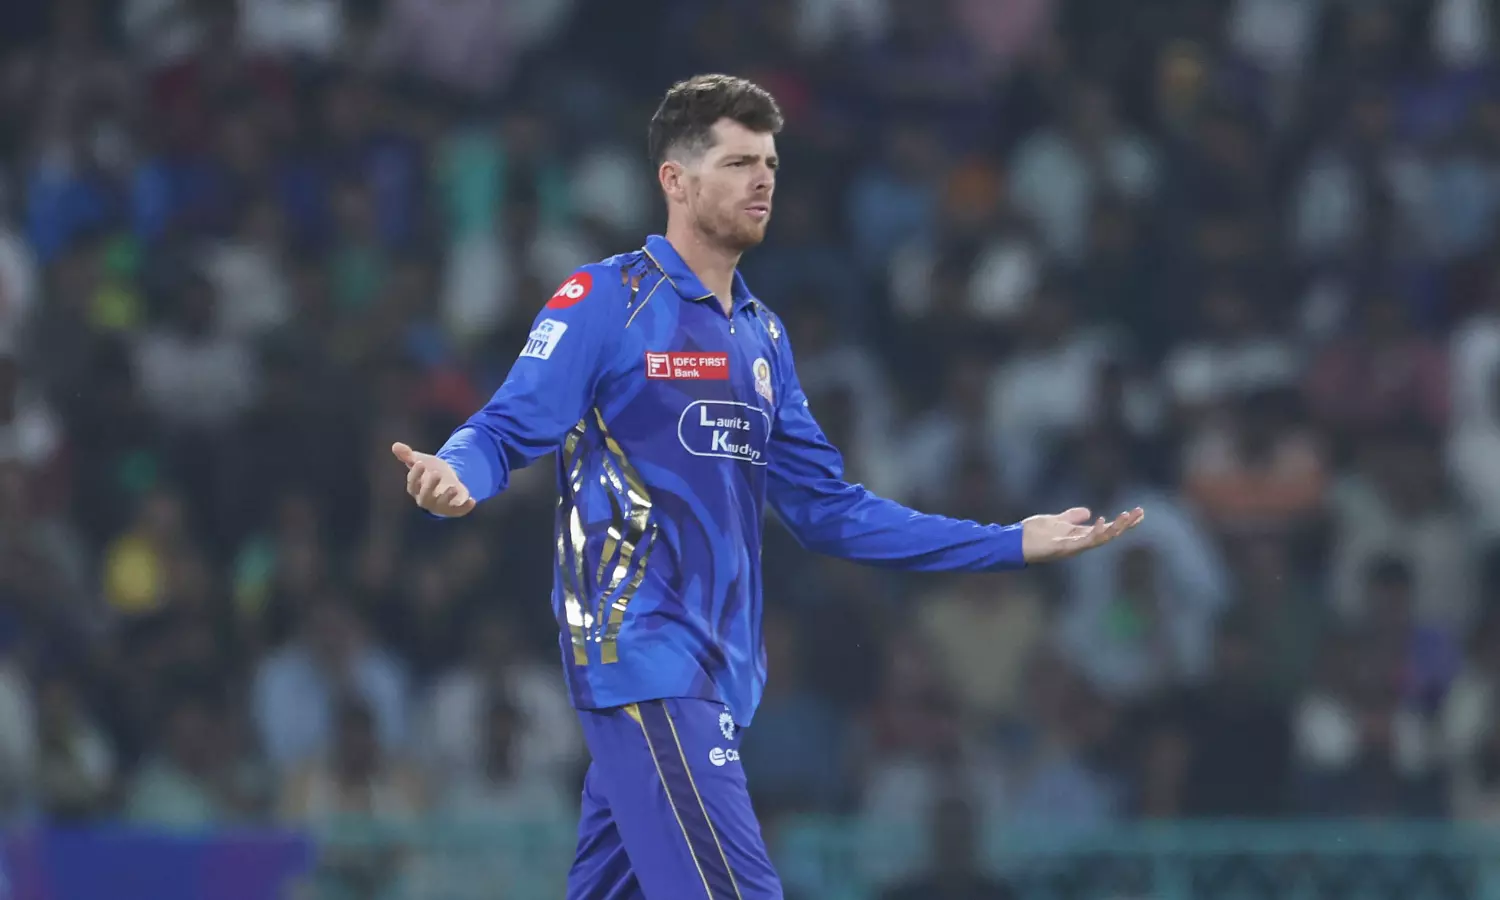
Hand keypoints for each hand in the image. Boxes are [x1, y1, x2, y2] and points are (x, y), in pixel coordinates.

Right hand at [391, 442, 476, 516]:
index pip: (412, 484)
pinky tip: (472, 500)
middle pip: (425, 497)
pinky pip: (459, 511)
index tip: (420, 462)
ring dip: (446, 497)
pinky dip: (465, 507)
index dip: (415, 475)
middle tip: (436, 473)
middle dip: (430, 487)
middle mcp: (426, 499)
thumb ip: (408, 455)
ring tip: (453, 487)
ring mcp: (440, 506)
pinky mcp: (454, 509)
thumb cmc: (430, 471)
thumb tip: (395, 446)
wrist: (448, 480)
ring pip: (441, 506)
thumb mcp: (421, 460)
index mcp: (416, 488)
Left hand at [1021, 506, 1143, 562]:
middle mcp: (1079, 543)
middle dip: (1125, 525)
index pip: (1107, 528)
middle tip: (1140, 513)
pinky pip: (1083, 541)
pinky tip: (1101, 521)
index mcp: (1079, 536)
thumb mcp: (1056, 520)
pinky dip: (1094, 532)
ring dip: (1115, 528)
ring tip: (1127, 516)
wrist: (1014, 542)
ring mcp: (1072, 546)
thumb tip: (1088, 511)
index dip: (1123, 522)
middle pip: (1109, 534)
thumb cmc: (1033, 533)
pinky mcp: (1063, 547)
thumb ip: (1071, 517)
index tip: (1139, 513)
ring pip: (1101, 539)